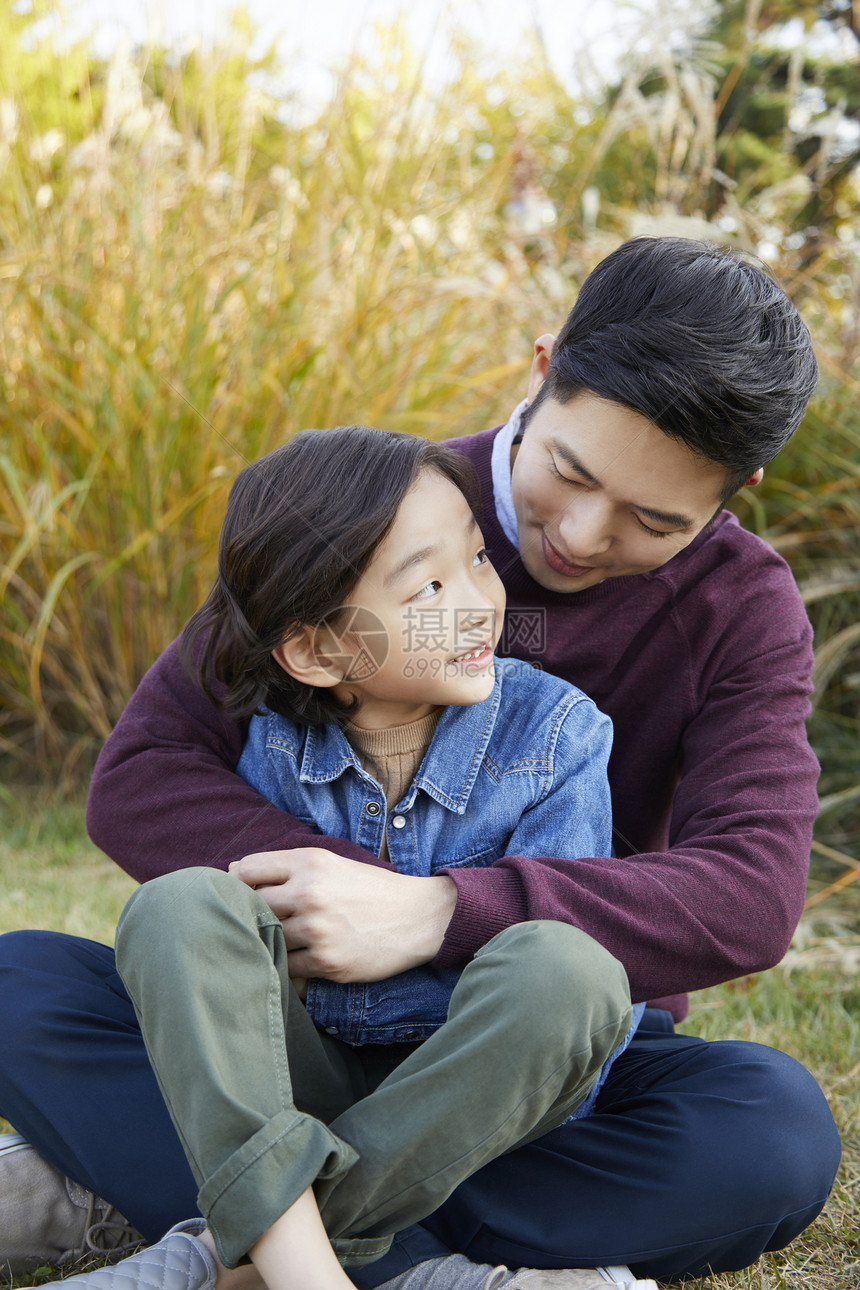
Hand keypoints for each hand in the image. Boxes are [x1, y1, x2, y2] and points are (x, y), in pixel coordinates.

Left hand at [229, 848, 456, 982]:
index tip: (243, 892)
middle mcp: (310, 893)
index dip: (238, 882)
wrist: (416, 918)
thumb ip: (285, 865)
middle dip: (249, 913)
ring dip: (269, 940)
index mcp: (310, 862)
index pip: (247, 869)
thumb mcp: (330, 862)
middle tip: (260, 919)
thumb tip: (232, 871)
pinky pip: (285, 966)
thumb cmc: (368, 889)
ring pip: (267, 937)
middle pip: (251, 905)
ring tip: (281, 938)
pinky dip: (285, 963)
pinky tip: (297, 955)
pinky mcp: (326, 962)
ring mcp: (317, 930)